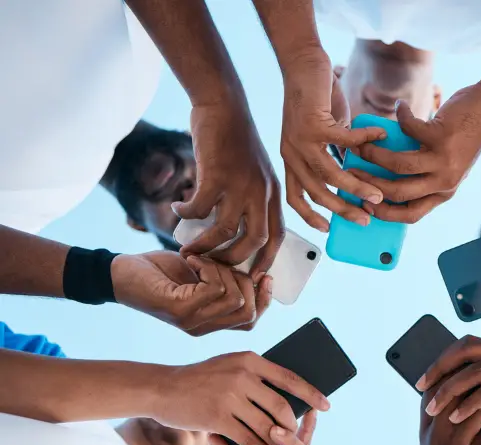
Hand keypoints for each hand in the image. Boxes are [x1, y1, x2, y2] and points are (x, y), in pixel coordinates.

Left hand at [111, 252, 270, 335]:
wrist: (119, 274)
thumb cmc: (159, 272)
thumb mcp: (201, 276)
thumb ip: (226, 281)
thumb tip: (257, 271)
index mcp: (210, 322)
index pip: (251, 321)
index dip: (265, 299)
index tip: (265, 275)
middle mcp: (202, 328)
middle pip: (249, 313)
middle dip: (246, 282)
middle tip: (223, 263)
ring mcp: (191, 322)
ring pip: (235, 299)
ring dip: (225, 271)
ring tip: (203, 260)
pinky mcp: (179, 311)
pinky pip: (215, 288)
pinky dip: (209, 266)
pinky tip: (192, 259)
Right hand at [151, 352, 328, 444]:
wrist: (163, 388)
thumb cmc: (202, 379)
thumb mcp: (231, 366)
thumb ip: (256, 376)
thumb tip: (289, 396)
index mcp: (250, 359)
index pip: (290, 378)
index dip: (311, 393)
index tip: (327, 405)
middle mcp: (242, 375)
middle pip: (281, 406)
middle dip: (290, 425)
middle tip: (292, 435)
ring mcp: (230, 396)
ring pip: (265, 425)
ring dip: (273, 440)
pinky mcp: (217, 417)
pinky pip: (247, 438)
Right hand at [173, 101, 285, 273]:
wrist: (225, 106)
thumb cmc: (237, 141)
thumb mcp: (257, 172)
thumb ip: (253, 199)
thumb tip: (237, 230)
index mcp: (274, 194)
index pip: (278, 236)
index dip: (266, 260)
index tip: (252, 277)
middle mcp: (263, 192)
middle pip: (254, 241)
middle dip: (233, 260)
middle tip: (214, 267)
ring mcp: (241, 184)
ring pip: (225, 231)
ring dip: (204, 245)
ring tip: (188, 249)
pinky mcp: (218, 175)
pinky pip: (200, 208)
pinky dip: (187, 214)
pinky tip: (178, 208)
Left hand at [280, 50, 386, 230]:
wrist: (303, 66)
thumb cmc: (316, 99)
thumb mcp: (324, 134)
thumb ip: (336, 153)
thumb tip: (359, 171)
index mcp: (292, 160)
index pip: (296, 198)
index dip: (310, 216)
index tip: (328, 228)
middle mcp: (293, 154)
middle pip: (318, 193)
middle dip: (344, 209)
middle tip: (366, 218)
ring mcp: (300, 141)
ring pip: (331, 175)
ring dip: (357, 187)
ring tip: (378, 193)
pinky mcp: (313, 124)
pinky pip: (345, 140)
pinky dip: (366, 141)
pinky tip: (381, 137)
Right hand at [353, 84, 480, 222]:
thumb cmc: (461, 137)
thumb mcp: (445, 165)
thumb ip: (422, 174)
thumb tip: (382, 174)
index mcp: (444, 193)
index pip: (410, 215)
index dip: (384, 213)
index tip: (364, 205)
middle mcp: (445, 182)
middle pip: (399, 193)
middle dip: (370, 184)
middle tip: (353, 172)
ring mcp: (444, 161)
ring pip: (399, 165)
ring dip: (375, 155)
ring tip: (362, 145)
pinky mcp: (442, 136)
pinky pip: (409, 129)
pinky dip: (400, 117)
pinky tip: (399, 109)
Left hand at [418, 336, 480, 434]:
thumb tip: (458, 398)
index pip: (465, 345)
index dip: (441, 360)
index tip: (421, 380)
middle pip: (464, 351)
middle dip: (438, 369)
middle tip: (421, 390)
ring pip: (474, 371)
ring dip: (449, 390)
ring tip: (434, 408)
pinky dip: (471, 403)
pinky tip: (458, 416)